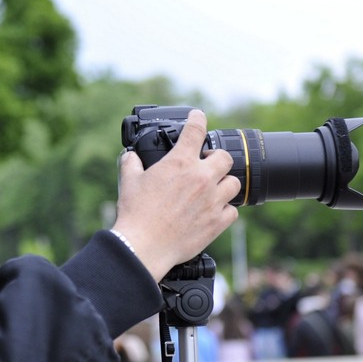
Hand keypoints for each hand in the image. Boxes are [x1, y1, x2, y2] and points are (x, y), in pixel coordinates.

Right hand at [112, 109, 239, 281]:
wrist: (144, 245)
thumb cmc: (136, 214)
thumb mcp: (128, 181)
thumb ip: (131, 163)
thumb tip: (130, 156)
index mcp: (179, 163)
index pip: (196, 130)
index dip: (198, 118)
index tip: (199, 116)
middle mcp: (200, 178)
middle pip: (224, 157)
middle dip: (216, 158)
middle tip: (206, 164)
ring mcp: (212, 200)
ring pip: (234, 183)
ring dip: (224, 183)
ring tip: (212, 188)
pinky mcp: (217, 222)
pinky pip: (233, 211)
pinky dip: (225, 209)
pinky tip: (214, 211)